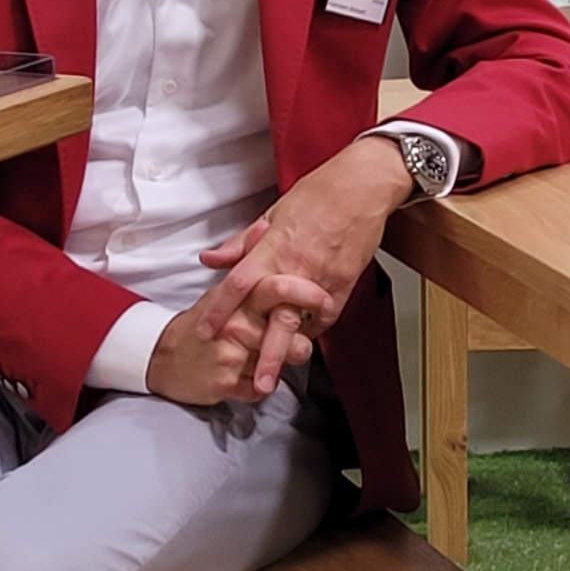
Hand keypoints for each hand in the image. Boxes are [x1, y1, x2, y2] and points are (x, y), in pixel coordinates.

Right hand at [144, 268, 335, 405]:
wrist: (163, 358)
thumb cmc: (203, 322)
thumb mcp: (223, 288)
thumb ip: (247, 259)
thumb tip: (264, 227)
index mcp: (238, 298)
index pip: (275, 288)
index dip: (305, 293)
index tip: (327, 299)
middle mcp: (235, 324)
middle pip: (286, 330)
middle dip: (304, 336)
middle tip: (309, 338)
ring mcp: (231, 354)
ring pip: (281, 362)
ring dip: (287, 362)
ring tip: (280, 357)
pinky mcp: (226, 383)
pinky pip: (263, 388)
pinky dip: (264, 385)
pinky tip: (257, 377)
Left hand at [194, 135, 416, 392]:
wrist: (363, 186)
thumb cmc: (319, 193)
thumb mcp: (273, 212)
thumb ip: (241, 243)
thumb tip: (210, 259)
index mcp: (274, 248)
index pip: (239, 284)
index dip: (220, 310)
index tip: (206, 332)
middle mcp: (297, 269)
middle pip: (277, 320)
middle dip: (266, 355)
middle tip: (257, 385)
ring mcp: (324, 279)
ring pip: (304, 324)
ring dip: (291, 352)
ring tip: (279, 376)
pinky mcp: (346, 283)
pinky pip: (326, 314)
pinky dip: (313, 327)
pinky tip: (302, 338)